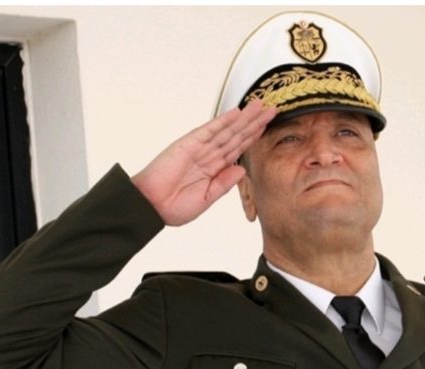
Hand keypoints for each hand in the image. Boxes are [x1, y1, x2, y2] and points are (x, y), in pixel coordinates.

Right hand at [132, 100, 275, 225]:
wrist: (152, 207)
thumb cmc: (173, 206)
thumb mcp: (206, 198)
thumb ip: (224, 183)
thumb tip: (242, 170)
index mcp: (213, 169)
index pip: (238, 149)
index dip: (253, 137)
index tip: (267, 127)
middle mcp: (208, 156)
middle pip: (237, 135)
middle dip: (254, 122)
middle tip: (272, 109)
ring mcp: (199, 148)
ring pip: (227, 130)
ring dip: (244, 118)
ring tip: (260, 106)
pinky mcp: (188, 144)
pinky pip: (210, 130)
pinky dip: (223, 121)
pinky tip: (237, 113)